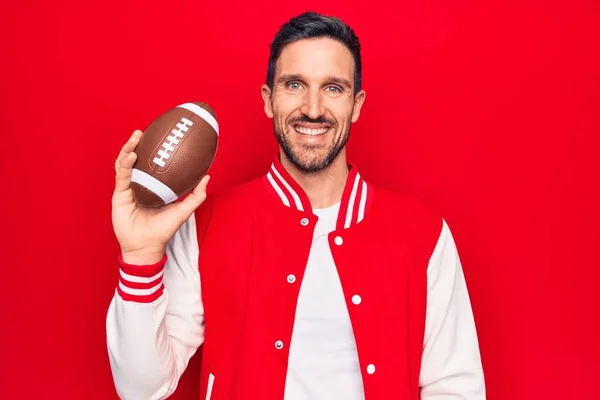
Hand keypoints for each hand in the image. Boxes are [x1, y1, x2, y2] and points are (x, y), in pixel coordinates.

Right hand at [111, 130, 209, 264]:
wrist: (147, 246)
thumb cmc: (164, 230)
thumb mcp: (184, 210)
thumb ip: (197, 195)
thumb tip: (207, 176)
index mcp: (151, 186)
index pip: (150, 164)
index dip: (152, 150)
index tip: (160, 136)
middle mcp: (138, 185)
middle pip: (135, 161)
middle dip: (136, 144)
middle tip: (143, 131)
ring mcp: (127, 189)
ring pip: (125, 164)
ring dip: (128, 149)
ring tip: (136, 137)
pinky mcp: (119, 196)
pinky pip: (122, 176)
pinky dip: (126, 164)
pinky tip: (132, 155)